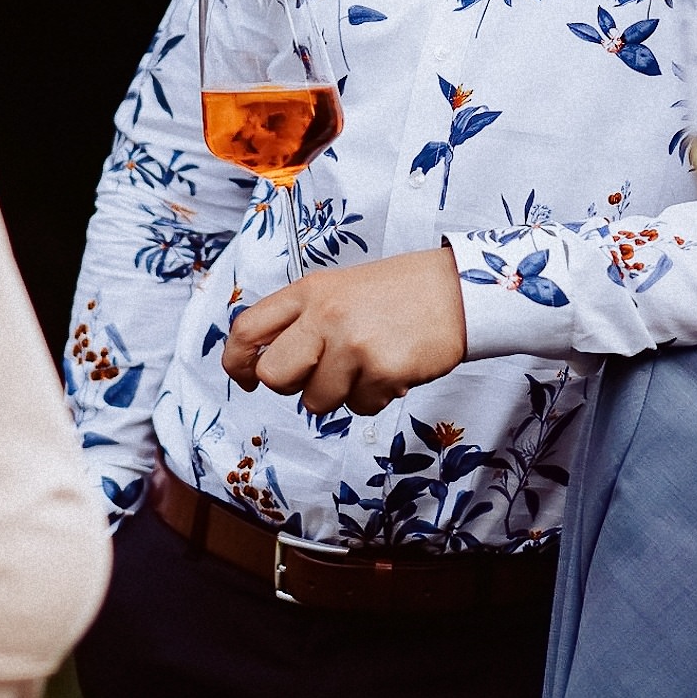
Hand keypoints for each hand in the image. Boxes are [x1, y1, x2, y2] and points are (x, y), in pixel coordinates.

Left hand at [222, 247, 467, 415]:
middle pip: (274, 376)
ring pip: (316, 401)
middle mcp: (325, 315)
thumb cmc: (400, 292)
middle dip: (292, 385)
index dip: (237, 361)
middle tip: (323, 373)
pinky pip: (359, 408)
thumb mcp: (341, 289)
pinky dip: (375, 397)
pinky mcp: (381, 369)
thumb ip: (304, 318)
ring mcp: (352, 343)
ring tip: (369, 365)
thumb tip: (266, 363)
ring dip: (342, 394)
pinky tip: (392, 370)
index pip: (247, 329)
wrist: (459, 291)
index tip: (246, 377)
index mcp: (310, 291)